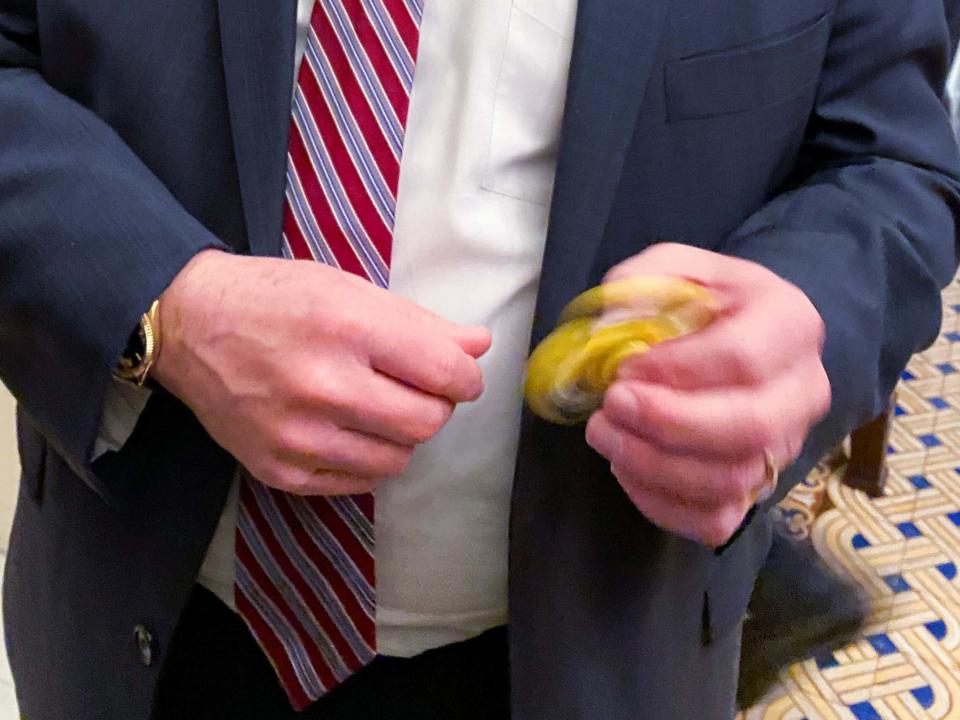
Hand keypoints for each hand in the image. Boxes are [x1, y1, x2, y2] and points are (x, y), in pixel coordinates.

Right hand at [153, 250, 490, 494]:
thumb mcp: (349, 291)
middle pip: (427, 422)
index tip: (459, 375)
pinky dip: (367, 459)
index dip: (466, 377)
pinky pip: (359, 483)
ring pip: (398, 459)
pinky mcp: (279, 470)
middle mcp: (323, 386)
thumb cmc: (275, 299)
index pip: (445, 373)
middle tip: (416, 389)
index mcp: (347, 328)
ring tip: (378, 408)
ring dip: (402, 436)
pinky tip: (347, 430)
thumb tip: (480, 346)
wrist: (190, 326)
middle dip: (436, 406)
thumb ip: (420, 323)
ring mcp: (298, 436)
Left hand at [585, 243, 829, 546]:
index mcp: (792, 324)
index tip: (624, 367)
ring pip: (730, 481)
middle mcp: (802, 393)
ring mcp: (784, 448)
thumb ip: (645, 280)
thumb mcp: (682, 268)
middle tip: (611, 405)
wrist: (750, 338)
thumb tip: (609, 320)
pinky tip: (624, 469)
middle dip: (667, 422)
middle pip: (749, 428)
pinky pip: (715, 520)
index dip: (676, 369)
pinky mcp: (757, 491)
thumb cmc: (711, 303)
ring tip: (605, 433)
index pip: (744, 358)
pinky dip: (661, 504)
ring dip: (653, 465)